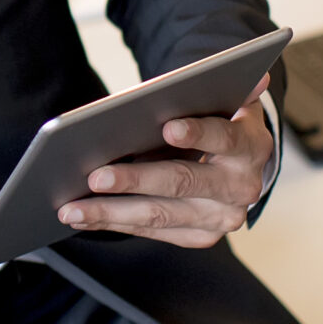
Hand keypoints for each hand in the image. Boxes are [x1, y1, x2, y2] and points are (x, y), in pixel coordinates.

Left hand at [56, 79, 274, 245]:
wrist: (240, 161)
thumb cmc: (216, 120)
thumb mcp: (217, 100)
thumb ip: (199, 90)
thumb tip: (167, 86)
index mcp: (250, 145)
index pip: (224, 137)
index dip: (197, 133)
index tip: (168, 126)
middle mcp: (242, 187)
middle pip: (183, 182)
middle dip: (136, 180)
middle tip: (95, 177)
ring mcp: (222, 218)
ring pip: (161, 215)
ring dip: (112, 212)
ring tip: (72, 209)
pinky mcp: (202, 236)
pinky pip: (153, 231)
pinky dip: (115, 223)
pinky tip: (84, 217)